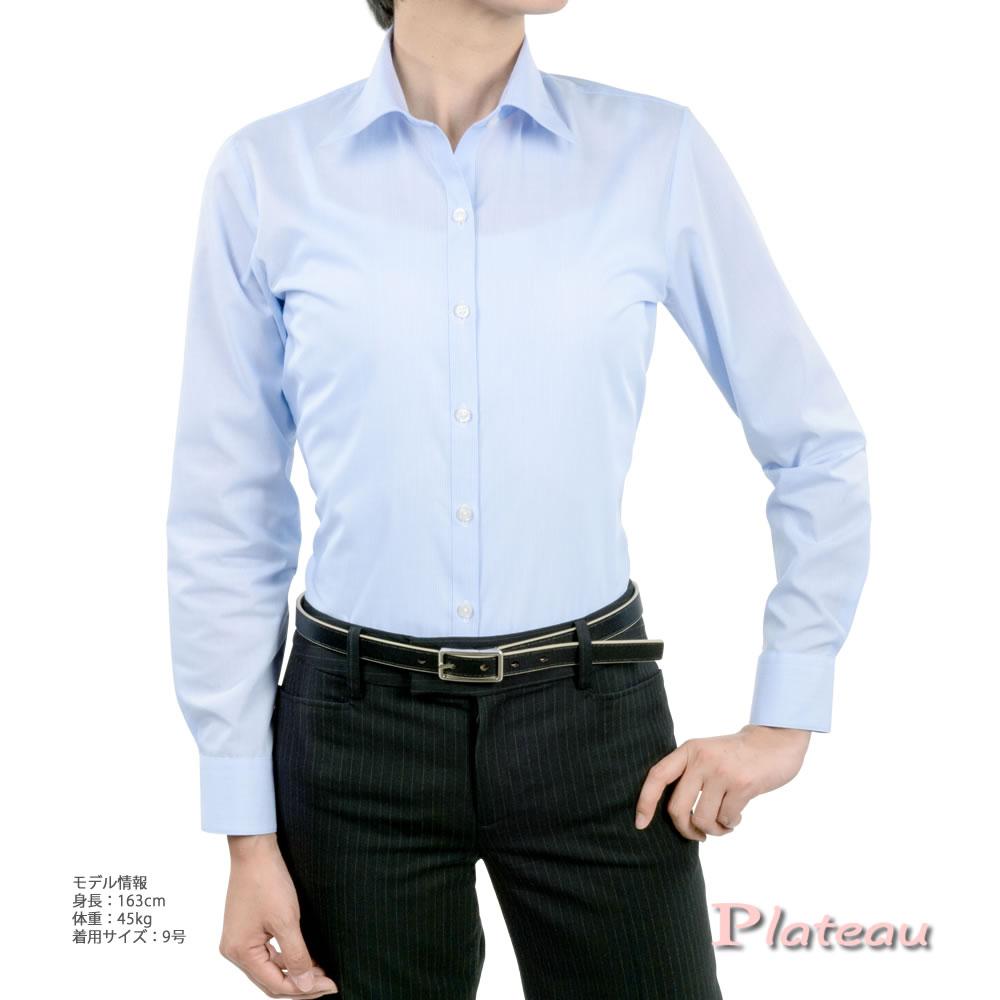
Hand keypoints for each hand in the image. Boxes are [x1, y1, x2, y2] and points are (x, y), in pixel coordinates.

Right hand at [220, 833, 338, 996]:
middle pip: (271, 980)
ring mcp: (239, 939)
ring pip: (269, 968)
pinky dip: (285, 958)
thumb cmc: (267, 880)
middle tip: (327, 982)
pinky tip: (304, 956)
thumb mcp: (286, 921)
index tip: (330, 985)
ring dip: (294, 971)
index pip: (275, 984)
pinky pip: (266, 953)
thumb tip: (304, 985)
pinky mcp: (246, 929)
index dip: (304, 989)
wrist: (254, 850)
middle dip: (300, 984)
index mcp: (241, 952)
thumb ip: (296, 956)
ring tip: (319, 971)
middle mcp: (235, 951)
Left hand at [634, 724, 810, 838]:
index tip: (640, 824)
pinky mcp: (742, 785)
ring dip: (712, 830)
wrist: (775, 741)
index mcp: (688, 750)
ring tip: (722, 824)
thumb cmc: (737, 755)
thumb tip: (672, 814)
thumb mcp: (707, 754)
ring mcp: (722, 772)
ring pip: (702, 819)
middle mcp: (702, 759)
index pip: (657, 776)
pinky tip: (737, 817)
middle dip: (685, 830)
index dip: (645, 802)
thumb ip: (689, 774)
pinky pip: (725, 820)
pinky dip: (729, 825)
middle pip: (677, 808)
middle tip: (698, 834)